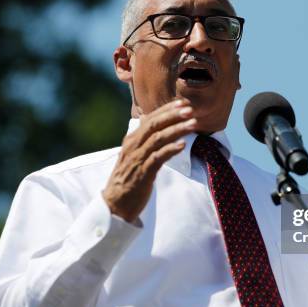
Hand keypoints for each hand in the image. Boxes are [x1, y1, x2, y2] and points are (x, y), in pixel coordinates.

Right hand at [102, 99, 196, 221]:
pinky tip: (182, 145)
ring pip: (158, 138)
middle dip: (173, 115)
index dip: (167, 110)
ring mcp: (138, 159)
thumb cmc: (127, 178)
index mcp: (132, 139)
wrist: (115, 203)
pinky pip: (158, 158)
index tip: (183, 103)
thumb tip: (144, 119)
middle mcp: (133, 146)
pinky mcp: (143, 173)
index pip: (150, 118)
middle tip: (190, 109)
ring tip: (192, 124)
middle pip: (154, 124)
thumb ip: (141, 137)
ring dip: (176, 130)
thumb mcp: (133, 153)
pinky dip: (170, 150)